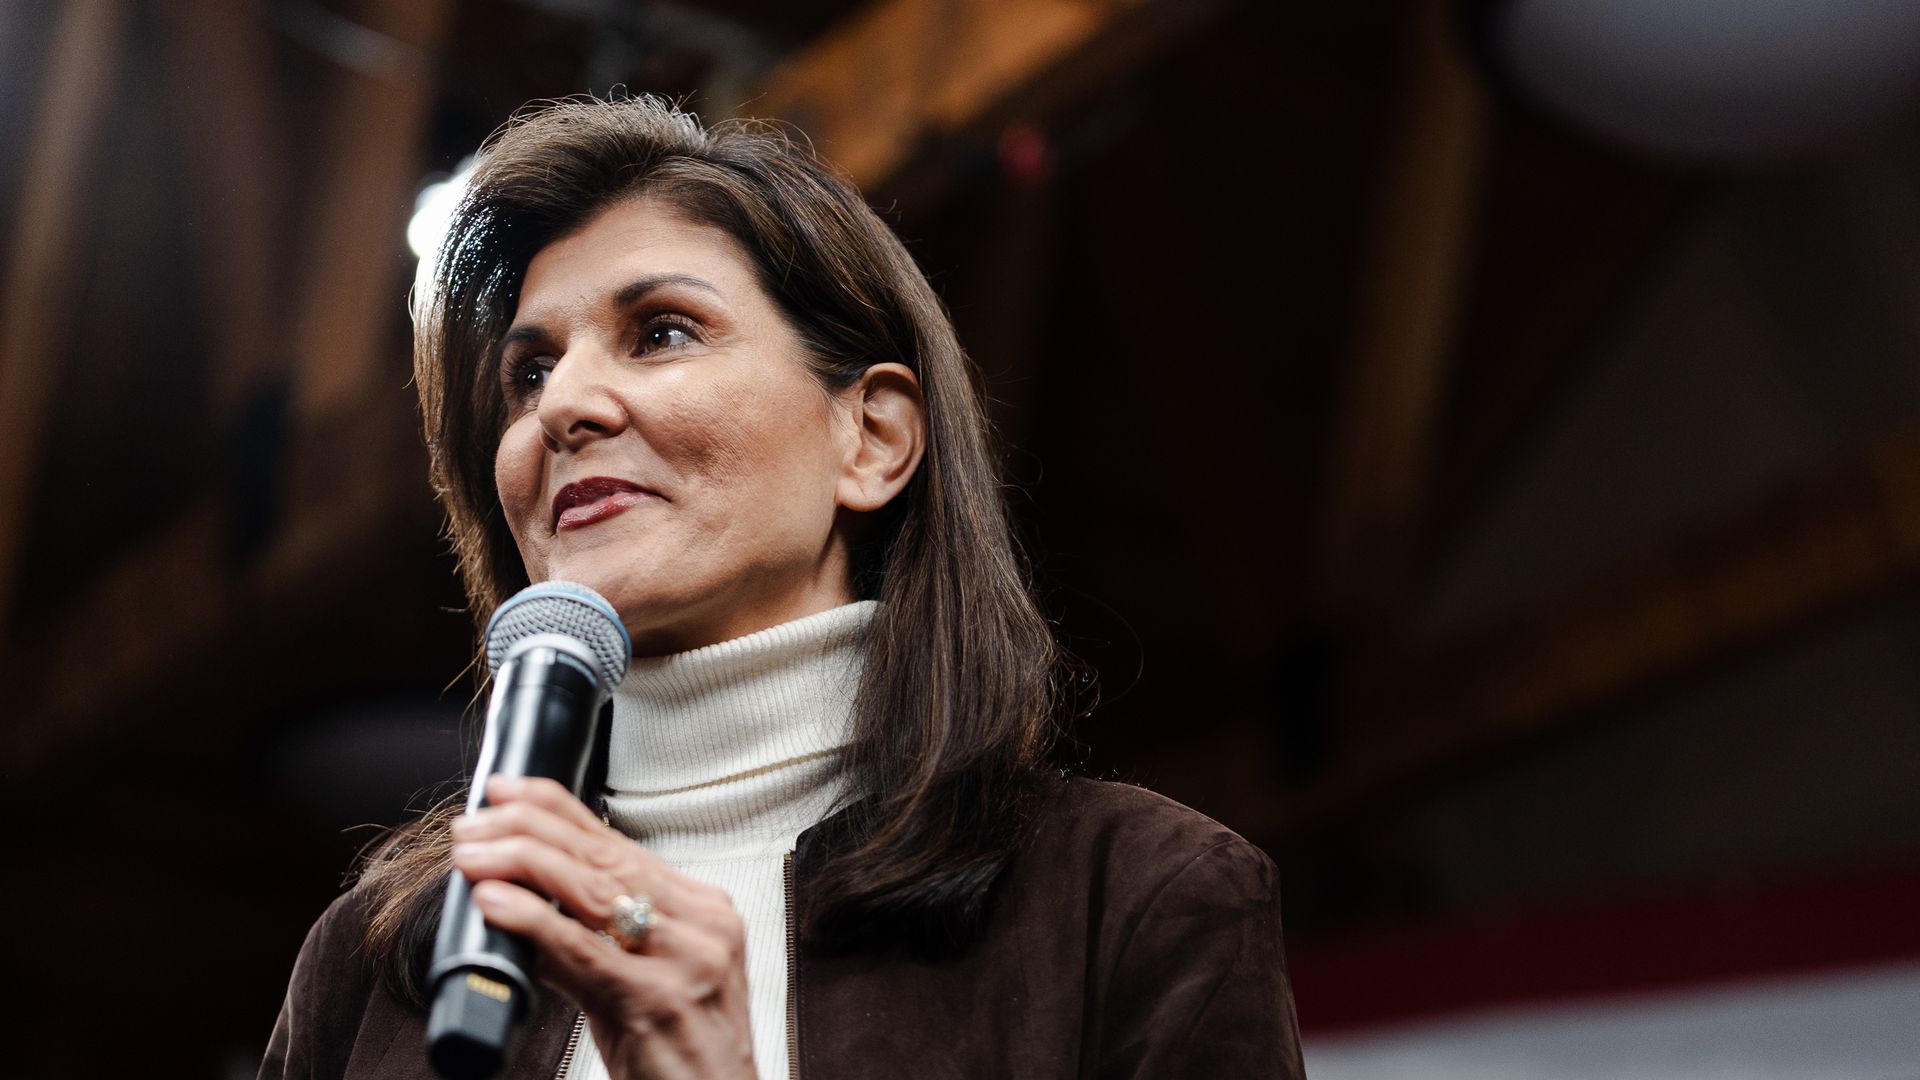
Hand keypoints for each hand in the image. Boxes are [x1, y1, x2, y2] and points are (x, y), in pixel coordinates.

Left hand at [451, 775, 755, 1079]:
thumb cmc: (684, 1055)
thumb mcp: (641, 985)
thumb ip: (589, 944)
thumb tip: (523, 910)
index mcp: (703, 910)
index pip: (619, 842)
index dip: (557, 809)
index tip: (508, 790)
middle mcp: (701, 924)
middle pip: (603, 857)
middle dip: (529, 829)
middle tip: (475, 821)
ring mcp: (684, 959)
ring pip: (592, 891)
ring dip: (521, 863)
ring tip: (473, 854)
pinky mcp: (657, 999)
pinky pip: (583, 950)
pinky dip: (534, 920)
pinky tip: (497, 902)